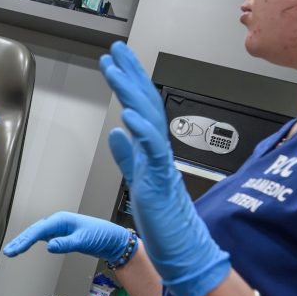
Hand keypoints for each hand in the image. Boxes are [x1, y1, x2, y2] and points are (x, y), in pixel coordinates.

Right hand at [2, 211, 133, 261]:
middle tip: (8, 252)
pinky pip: (42, 237)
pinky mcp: (62, 235)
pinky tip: (26, 245)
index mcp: (61, 220)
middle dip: (20, 241)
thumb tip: (49, 246)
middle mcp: (58, 222)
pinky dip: (33, 241)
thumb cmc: (101, 235)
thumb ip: (66, 243)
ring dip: (24, 241)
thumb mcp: (83, 240)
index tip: (14, 250)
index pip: (38, 231)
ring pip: (36, 233)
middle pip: (34, 231)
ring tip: (12, 250)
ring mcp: (59, 228)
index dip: (24, 240)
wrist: (113, 239)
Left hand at [101, 41, 229, 295]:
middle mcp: (158, 148)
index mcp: (150, 148)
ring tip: (116, 70)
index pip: (139, 105)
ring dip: (131, 92)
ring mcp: (161, 161)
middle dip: (129, 73)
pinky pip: (153, 150)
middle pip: (145, 102)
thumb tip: (117, 133)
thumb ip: (128, 155)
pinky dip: (141, 131)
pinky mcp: (162, 178)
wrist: (181, 246)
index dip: (127, 80)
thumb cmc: (162, 216)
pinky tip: (128, 116)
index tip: (115, 59)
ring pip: (148, 118)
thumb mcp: (138, 178)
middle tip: (116, 50)